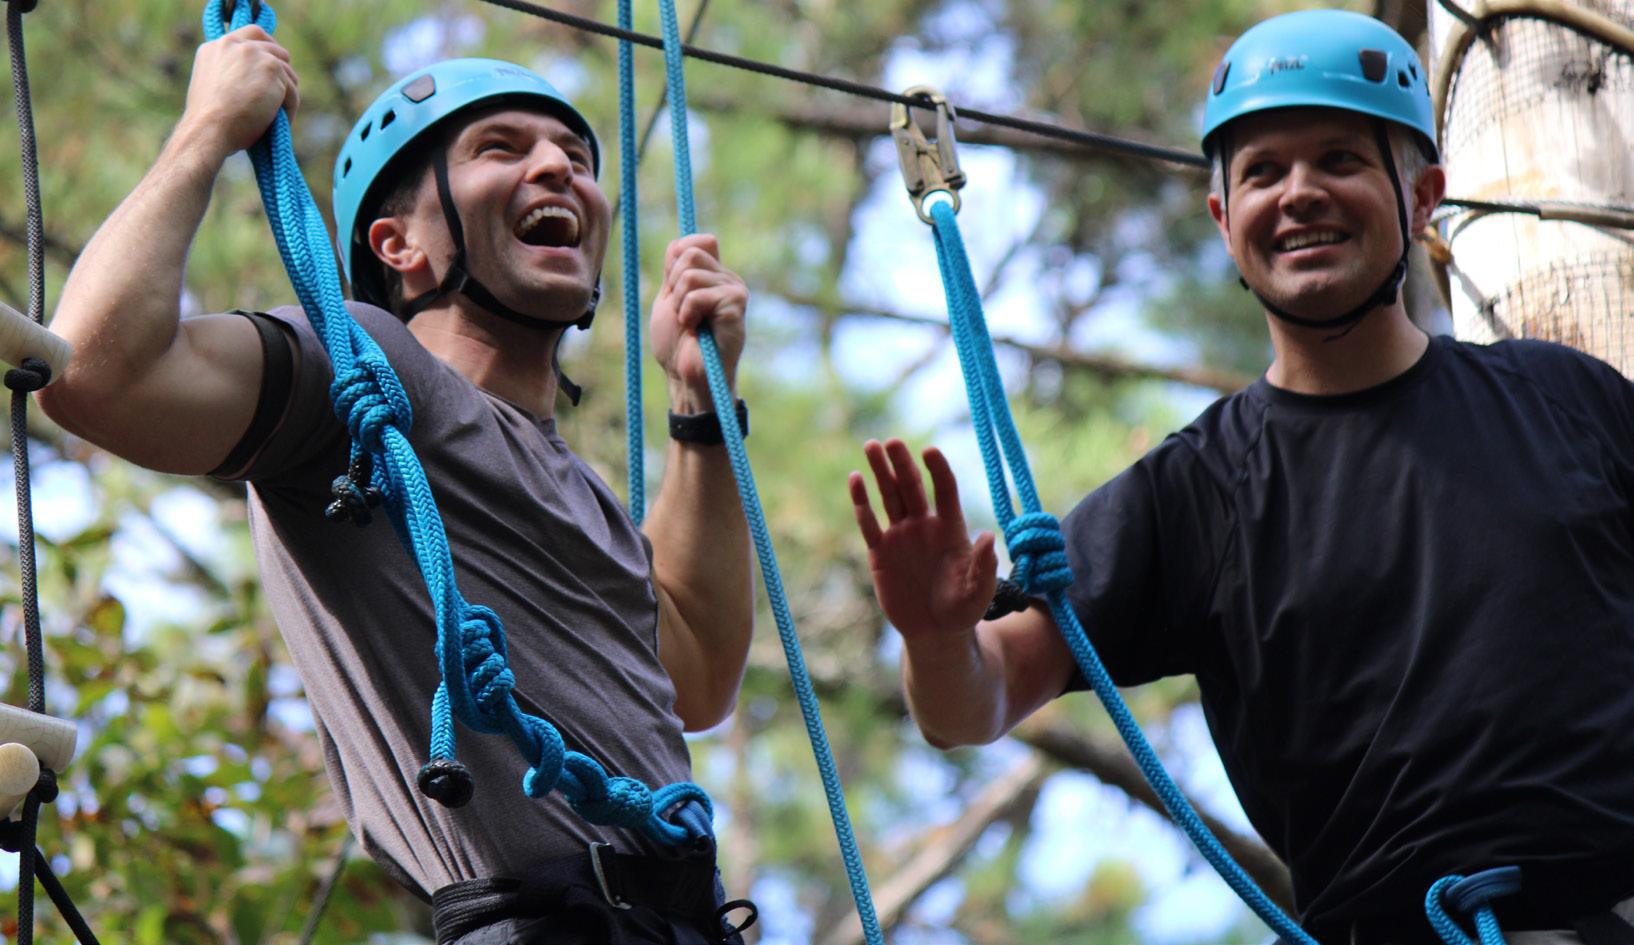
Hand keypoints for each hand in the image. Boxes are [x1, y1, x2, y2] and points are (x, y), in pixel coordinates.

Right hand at [178, 25, 299, 161]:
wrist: (210, 128)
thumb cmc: (210, 120)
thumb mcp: (213, 86)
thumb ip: (231, 72)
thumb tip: (256, 80)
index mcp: (217, 47)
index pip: (252, 34)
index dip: (267, 48)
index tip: (275, 63)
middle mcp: (236, 45)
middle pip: (275, 50)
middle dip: (281, 73)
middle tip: (281, 96)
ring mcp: (256, 54)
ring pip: (287, 72)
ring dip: (286, 94)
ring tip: (278, 115)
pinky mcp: (272, 68)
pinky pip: (292, 90)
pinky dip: (290, 107)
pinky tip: (281, 122)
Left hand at [650, 234, 746, 411]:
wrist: (686, 376)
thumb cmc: (677, 345)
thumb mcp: (668, 299)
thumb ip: (674, 270)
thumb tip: (681, 242)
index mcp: (713, 275)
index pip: (693, 242)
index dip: (675, 263)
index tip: (674, 293)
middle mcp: (727, 279)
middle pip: (690, 252)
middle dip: (674, 285)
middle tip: (683, 313)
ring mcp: (735, 290)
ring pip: (691, 273)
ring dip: (680, 302)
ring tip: (690, 323)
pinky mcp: (736, 304)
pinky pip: (698, 294)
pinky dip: (688, 313)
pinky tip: (698, 329)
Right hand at [849, 439, 997, 643]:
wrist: (935, 632)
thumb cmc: (963, 610)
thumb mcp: (979, 591)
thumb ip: (983, 565)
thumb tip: (988, 537)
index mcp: (951, 528)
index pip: (945, 490)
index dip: (938, 470)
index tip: (930, 451)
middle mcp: (924, 525)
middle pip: (912, 486)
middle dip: (902, 463)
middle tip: (892, 441)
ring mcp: (901, 536)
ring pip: (889, 496)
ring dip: (880, 472)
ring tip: (871, 445)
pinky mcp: (880, 552)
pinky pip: (869, 523)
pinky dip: (861, 503)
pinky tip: (855, 480)